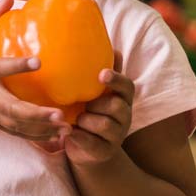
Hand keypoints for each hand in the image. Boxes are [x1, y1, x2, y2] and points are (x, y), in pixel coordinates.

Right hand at [0, 0, 69, 141]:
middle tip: (59, 113)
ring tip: (65, 126)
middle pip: (11, 108)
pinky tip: (59, 136)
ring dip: (41, 129)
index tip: (39, 62)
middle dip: (34, 114)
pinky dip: (38, 137)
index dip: (18, 66)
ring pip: (17, 126)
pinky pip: (18, 134)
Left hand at [60, 51, 134, 165]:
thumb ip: (99, 71)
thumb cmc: (88, 113)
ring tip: (76, 119)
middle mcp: (124, 116)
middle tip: (83, 105)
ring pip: (104, 124)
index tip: (101, 74)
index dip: (116, 79)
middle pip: (116, 106)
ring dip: (86, 120)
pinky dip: (78, 137)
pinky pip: (92, 142)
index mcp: (121, 98)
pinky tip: (69, 133)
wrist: (87, 150)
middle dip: (97, 104)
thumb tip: (106, 43)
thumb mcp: (93, 92)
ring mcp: (116, 135)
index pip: (126, 86)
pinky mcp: (104, 151)